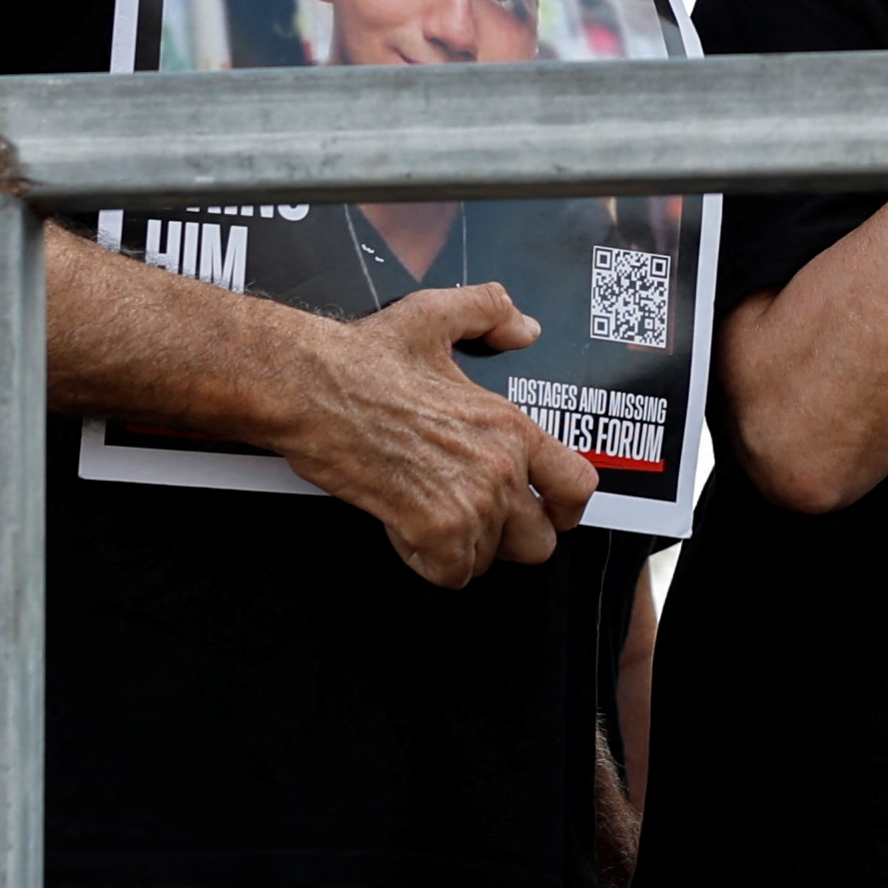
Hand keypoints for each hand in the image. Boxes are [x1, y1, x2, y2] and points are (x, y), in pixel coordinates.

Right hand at [282, 281, 597, 584]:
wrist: (310, 388)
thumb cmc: (361, 360)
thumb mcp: (435, 315)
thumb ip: (490, 313)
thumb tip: (522, 328)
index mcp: (507, 425)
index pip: (577, 485)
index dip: (568, 508)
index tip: (553, 513)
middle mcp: (499, 468)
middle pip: (538, 541)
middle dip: (508, 537)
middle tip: (477, 519)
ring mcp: (469, 504)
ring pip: (488, 560)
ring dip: (462, 546)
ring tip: (431, 511)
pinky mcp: (432, 531)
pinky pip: (450, 574)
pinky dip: (428, 560)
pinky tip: (408, 527)